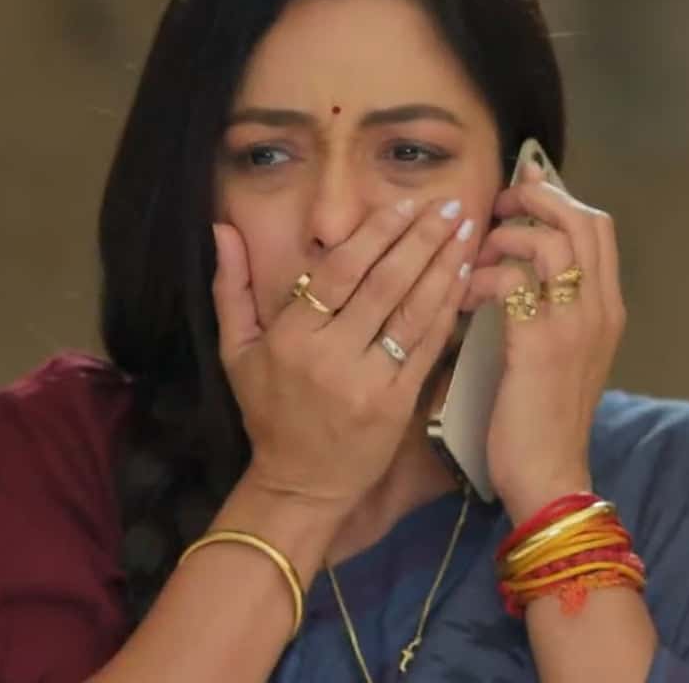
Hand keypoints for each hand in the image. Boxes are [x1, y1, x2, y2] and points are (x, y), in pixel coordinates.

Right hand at [212, 198, 476, 513]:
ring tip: (467, 230)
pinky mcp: (399, 404)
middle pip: (384, 284)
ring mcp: (369, 381)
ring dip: (443, 266)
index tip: (406, 204)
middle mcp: (331, 355)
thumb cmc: (270, 412)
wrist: (300, 484)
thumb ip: (231, 288)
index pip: (340, 272)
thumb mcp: (237, 352)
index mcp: (292, 337)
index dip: (376, 233)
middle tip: (449, 204)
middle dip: (421, 239)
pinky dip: (447, 310)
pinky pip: (428, 347)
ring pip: (412, 311)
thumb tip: (222, 229)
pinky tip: (464, 278)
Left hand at [462, 163, 625, 521]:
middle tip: (497, 209)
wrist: (549, 474)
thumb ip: (555, 309)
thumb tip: (521, 266)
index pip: (597, 227)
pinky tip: (465, 294)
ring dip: (506, 237)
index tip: (522, 189)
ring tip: (478, 257)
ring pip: (549, 242)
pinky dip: (483, 276)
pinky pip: (512, 281)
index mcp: (608, 309)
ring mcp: (574, 325)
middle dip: (535, 201)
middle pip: (581, 221)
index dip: (558, 198)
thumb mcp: (564, 356)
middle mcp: (599, 309)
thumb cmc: (544, 418)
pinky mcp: (538, 344)